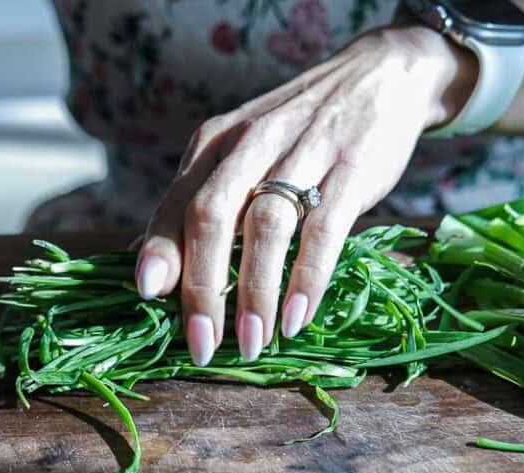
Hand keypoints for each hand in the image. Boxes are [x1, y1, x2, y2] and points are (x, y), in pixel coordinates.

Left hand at [135, 26, 476, 365]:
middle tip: (203, 344)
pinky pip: (323, 231)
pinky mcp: (350, 171)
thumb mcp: (239, 154)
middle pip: (211, 218)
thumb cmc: (296, 132)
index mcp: (214, 143)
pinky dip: (306, 279)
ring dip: (254, 294)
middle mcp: (251, 144)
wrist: (377, 77)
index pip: (177, 203)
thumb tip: (147, 270)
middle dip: (202, 287)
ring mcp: (302, 155)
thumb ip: (198, 204)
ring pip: (265, 228)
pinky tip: (296, 318)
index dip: (160, 251)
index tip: (146, 298)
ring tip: (251, 342)